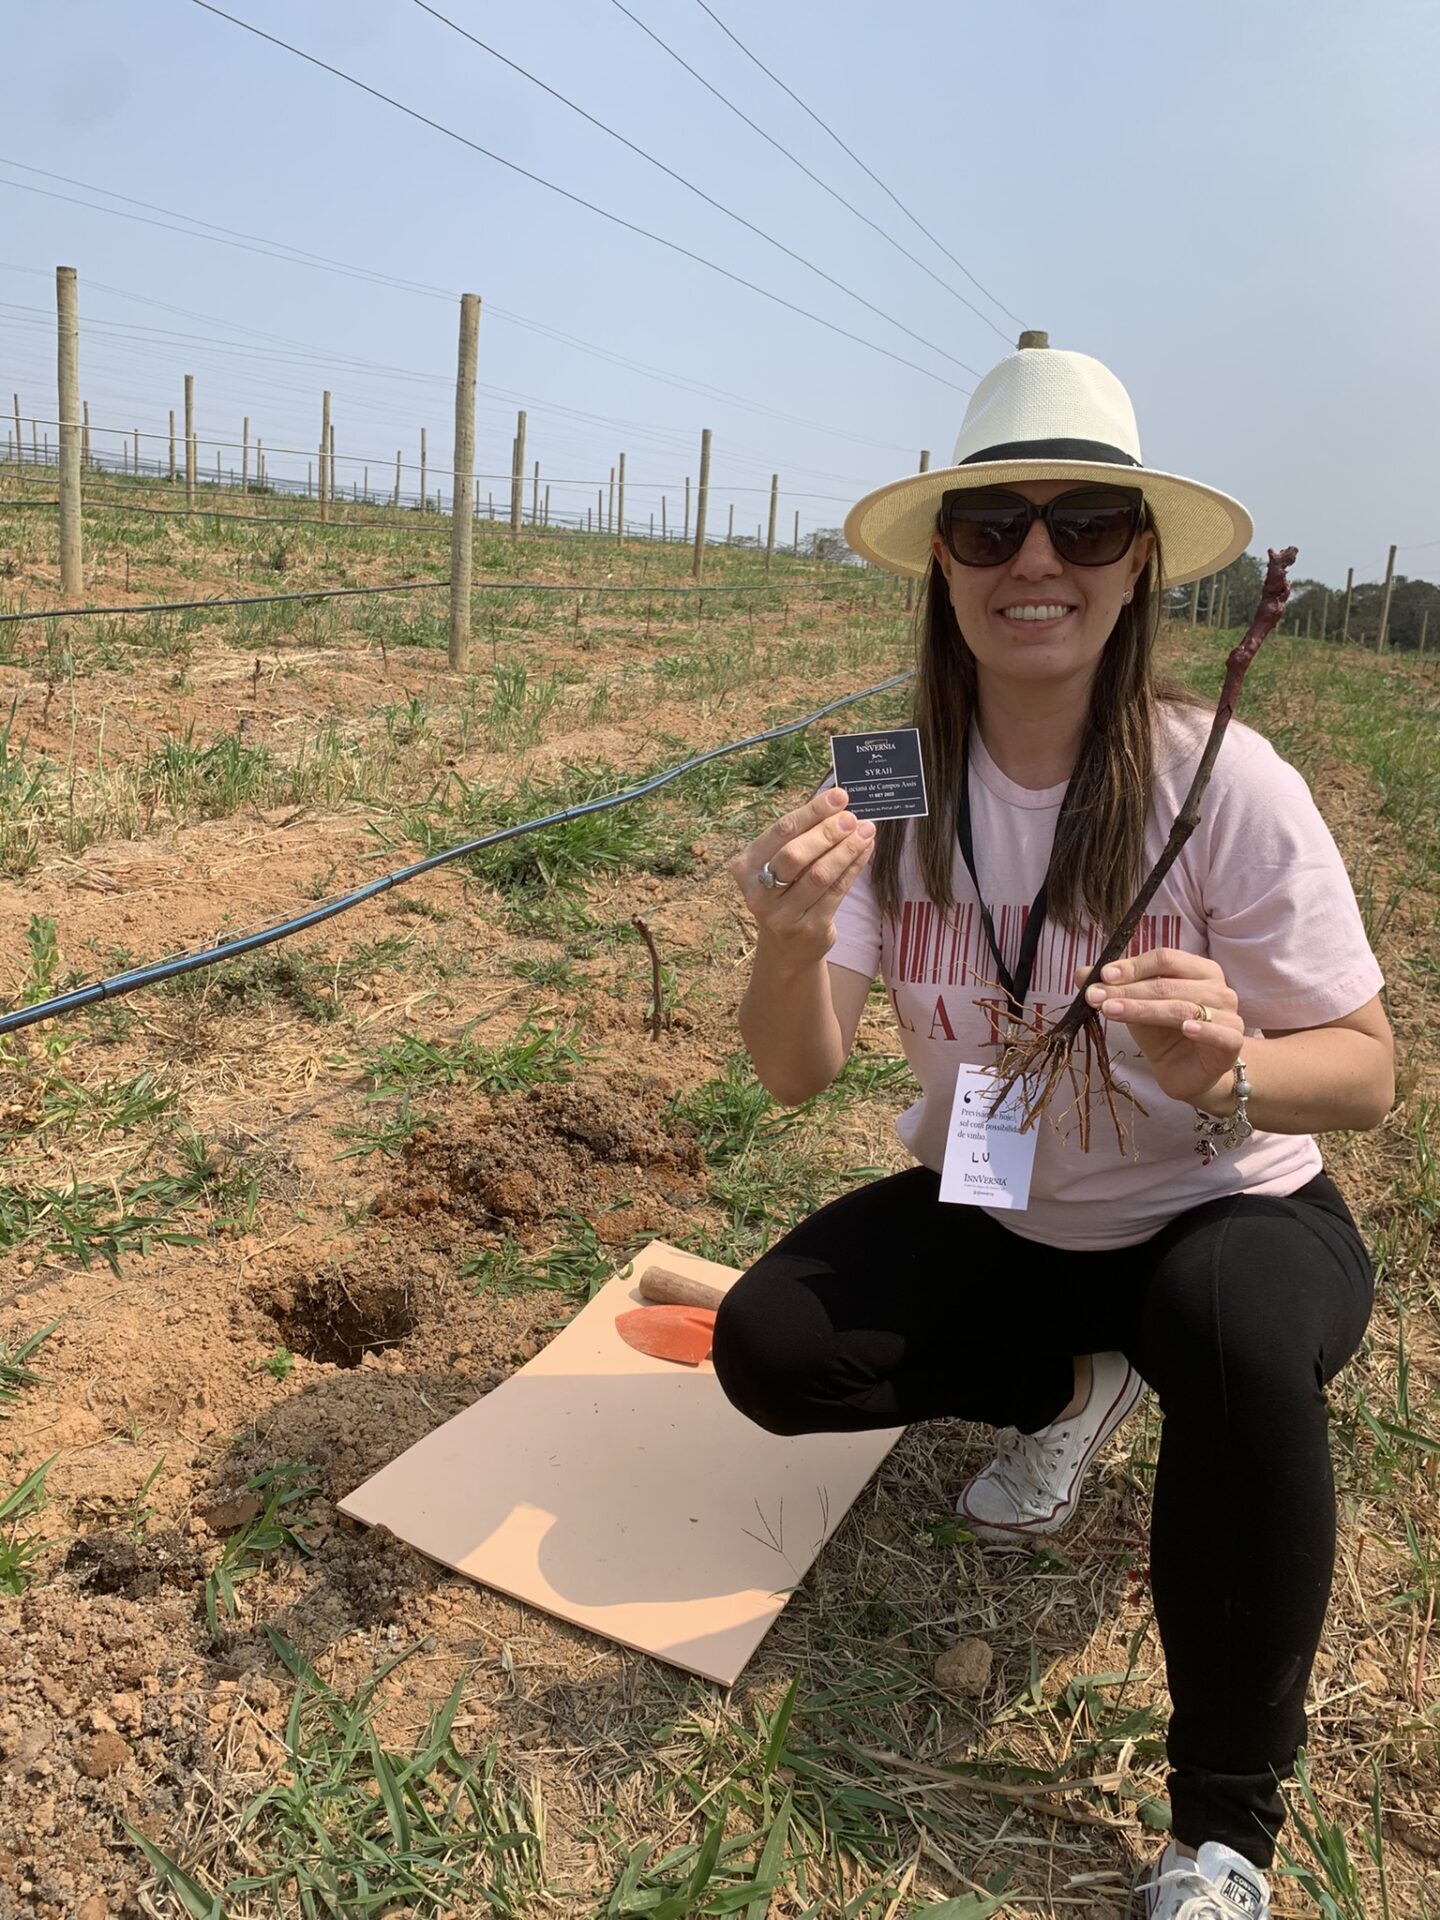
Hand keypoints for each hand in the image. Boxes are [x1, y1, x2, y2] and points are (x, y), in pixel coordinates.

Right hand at [729, 787, 875, 961]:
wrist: (785, 948)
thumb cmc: (784, 894)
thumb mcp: (779, 865)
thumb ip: (800, 838)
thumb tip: (836, 805)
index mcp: (745, 867)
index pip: (780, 832)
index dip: (812, 812)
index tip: (839, 796)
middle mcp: (759, 893)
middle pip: (795, 855)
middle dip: (827, 833)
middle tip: (852, 817)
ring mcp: (783, 915)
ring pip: (819, 875)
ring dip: (846, 849)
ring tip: (866, 830)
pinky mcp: (809, 928)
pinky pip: (836, 892)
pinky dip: (854, 867)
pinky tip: (865, 850)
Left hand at [1078, 947, 1243, 1108]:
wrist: (1187, 1072)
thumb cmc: (1165, 1033)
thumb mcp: (1135, 1007)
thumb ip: (1113, 988)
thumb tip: (1079, 973)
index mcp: (1198, 969)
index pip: (1165, 958)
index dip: (1132, 966)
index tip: (1102, 976)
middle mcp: (1217, 987)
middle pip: (1168, 983)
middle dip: (1128, 990)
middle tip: (1096, 997)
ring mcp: (1229, 1014)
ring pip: (1184, 1007)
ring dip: (1145, 1008)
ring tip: (1112, 1011)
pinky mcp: (1233, 1043)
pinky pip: (1221, 1033)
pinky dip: (1203, 1028)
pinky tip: (1185, 1028)